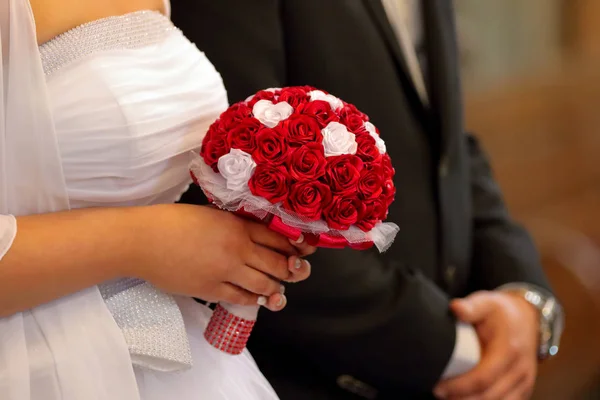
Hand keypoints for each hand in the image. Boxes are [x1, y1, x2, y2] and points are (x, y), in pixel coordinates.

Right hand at [133, 204, 314, 310]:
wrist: (144, 240)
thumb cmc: (173, 222)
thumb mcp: (211, 214)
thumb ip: (235, 225)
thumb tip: (254, 237)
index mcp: (238, 226)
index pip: (277, 238)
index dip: (295, 246)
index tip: (305, 250)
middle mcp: (237, 249)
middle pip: (277, 263)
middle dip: (293, 270)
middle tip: (300, 272)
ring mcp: (225, 271)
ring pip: (264, 284)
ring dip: (277, 288)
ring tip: (280, 289)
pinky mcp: (211, 289)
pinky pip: (241, 298)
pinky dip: (254, 299)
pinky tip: (259, 299)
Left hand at [434, 291, 538, 399]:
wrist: (528, 318)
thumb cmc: (501, 312)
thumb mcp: (487, 303)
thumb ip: (471, 307)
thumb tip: (455, 308)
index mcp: (509, 350)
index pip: (483, 378)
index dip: (459, 387)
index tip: (438, 388)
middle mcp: (519, 370)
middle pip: (488, 396)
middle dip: (461, 399)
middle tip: (439, 394)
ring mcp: (524, 382)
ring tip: (449, 398)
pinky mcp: (524, 389)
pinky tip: (467, 399)